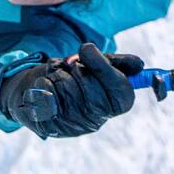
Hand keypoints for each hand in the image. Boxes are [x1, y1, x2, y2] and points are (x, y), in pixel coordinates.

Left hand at [0, 43, 144, 137]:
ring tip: (58, 76)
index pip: (121, 92)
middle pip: (90, 84)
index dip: (105, 68)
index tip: (87, 49)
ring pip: (65, 84)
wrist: (33, 92)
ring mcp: (70, 124)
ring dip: (59, 72)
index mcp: (112, 107)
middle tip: (72, 65)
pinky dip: (42, 79)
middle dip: (78, 67)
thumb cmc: (72, 78)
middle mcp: (94, 120)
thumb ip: (116, 63)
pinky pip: (45, 90)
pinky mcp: (46, 122)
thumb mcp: (96, 66)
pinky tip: (45, 86)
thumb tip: (139, 65)